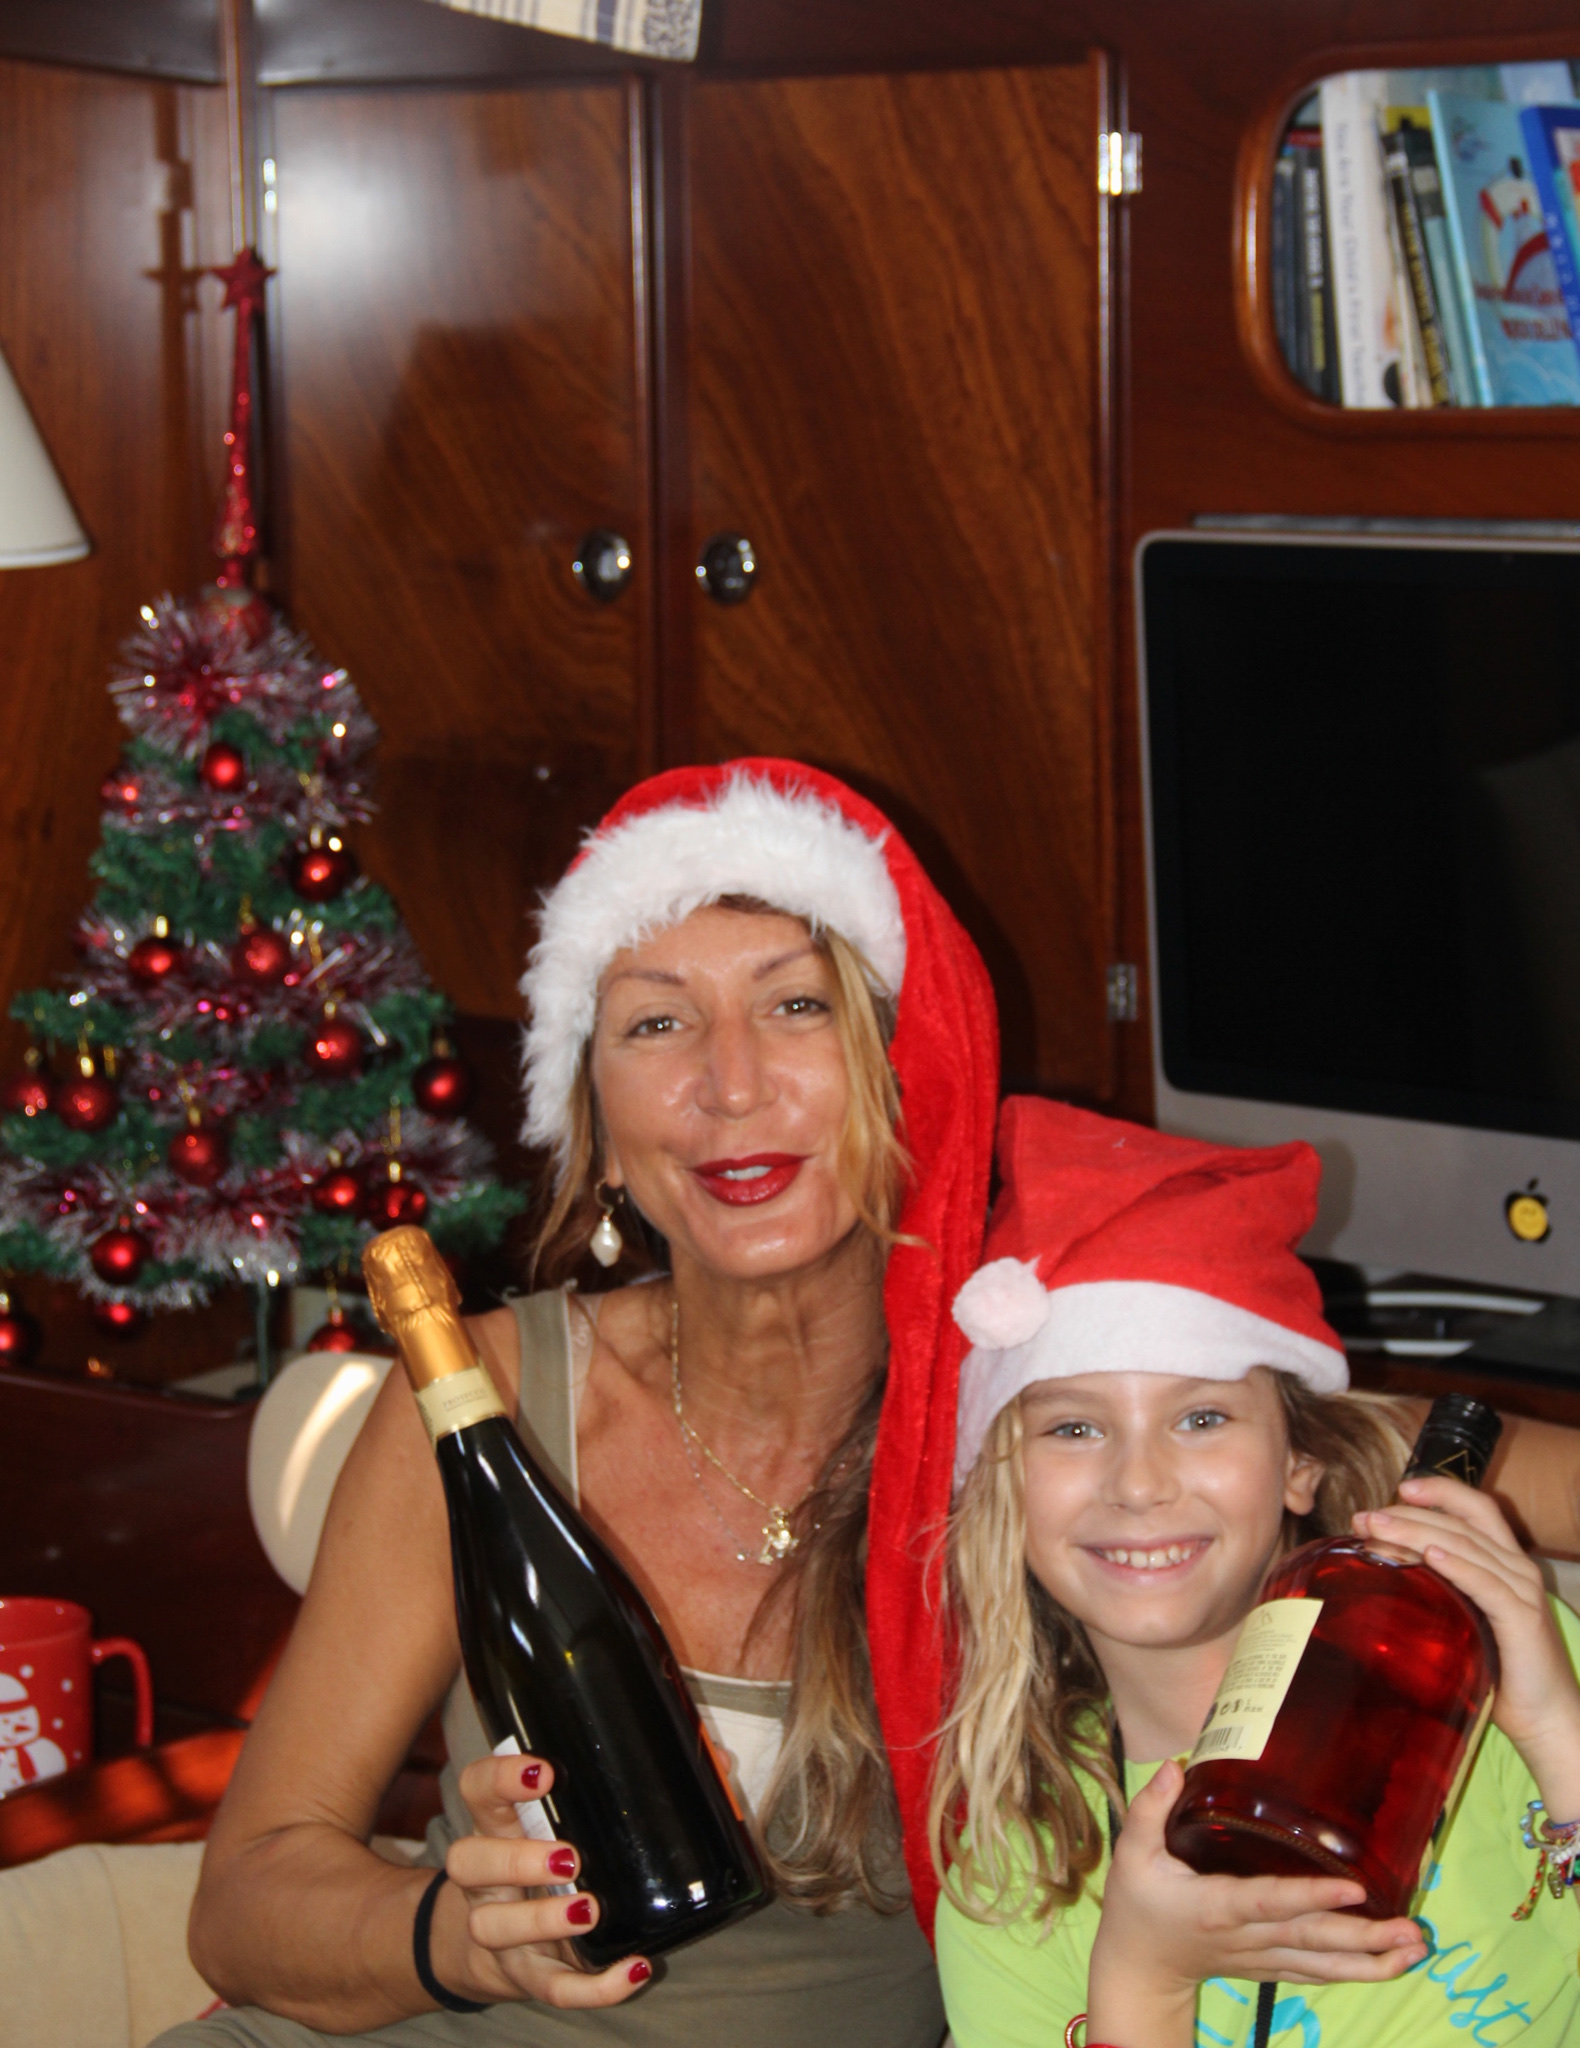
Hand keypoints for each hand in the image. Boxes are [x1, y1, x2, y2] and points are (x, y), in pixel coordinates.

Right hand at [430, 1752, 651, 2009]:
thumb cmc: (538, 1869)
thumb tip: (670, 1768)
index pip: (477, 1791)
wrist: (501, 1949)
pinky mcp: (529, 1976)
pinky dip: (596, 1987)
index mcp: (494, 1829)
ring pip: (494, 1928)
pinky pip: (554, 1988)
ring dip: (542, 1919)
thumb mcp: (544, 1828)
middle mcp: (485, 1880)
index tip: (544, 1773)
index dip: (499, 1778)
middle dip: (516, 1859)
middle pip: (468, 1862)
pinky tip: (635, 1968)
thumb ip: (582, 1801)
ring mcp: (500, 1932)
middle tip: (569, 1856)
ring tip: (589, 1910)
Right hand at [1087, 1764, 1424, 2047]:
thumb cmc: (1138, 1904)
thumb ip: (1149, 1809)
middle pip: (1313, 1940)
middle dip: (1365, 1938)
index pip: (1271, 1902)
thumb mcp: (1132, 1853)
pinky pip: (1320, 1972)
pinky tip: (1392, 1963)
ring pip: (1325, 1963)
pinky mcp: (1272, 1966)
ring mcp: (1263, 1956)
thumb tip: (1175, 1766)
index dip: (1311, 1897)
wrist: (1141, 1968)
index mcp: (1217, 1906)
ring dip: (1374, 1960)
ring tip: (1417, 1948)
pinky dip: (1358, 1971)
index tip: (1354, 1889)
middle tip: (1413, 1930)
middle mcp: (1248, 1937)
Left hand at [1356, 1476, 1579, 1817]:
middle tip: (1366, 1518)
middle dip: (1410, 1513)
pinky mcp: (1523, 1618)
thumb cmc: (1500, 1671)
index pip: (1476, 1508)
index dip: (1441, 1491)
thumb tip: (1382, 1578)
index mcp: (1505, 1563)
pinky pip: (1485, 1584)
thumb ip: (1440, 1594)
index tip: (1399, 1488)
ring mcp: (1522, 1591)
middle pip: (1461, 1523)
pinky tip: (1429, 1555)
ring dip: (1418, 1531)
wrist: (1546, 1720)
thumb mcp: (1465, 1620)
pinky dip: (1457, 1565)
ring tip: (1379, 1528)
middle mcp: (1517, 1568)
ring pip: (1466, 1545)